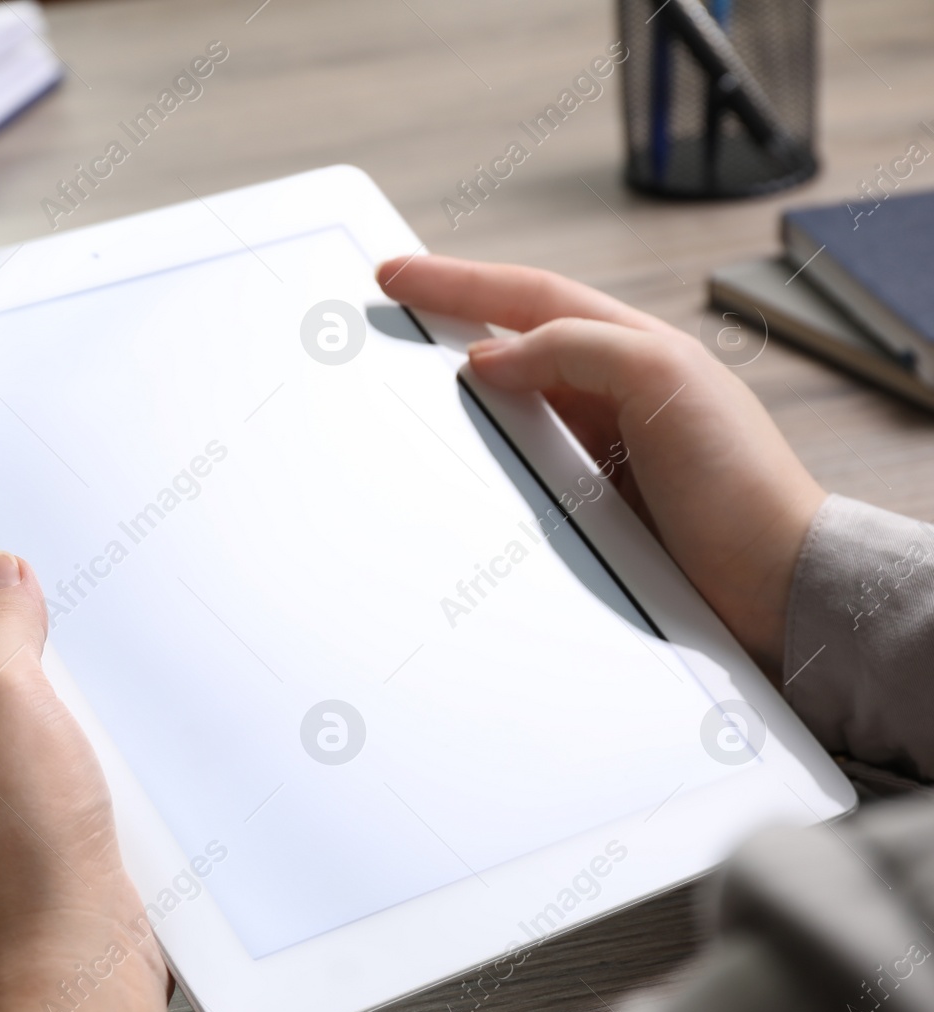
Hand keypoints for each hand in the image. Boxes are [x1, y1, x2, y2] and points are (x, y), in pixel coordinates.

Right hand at [377, 255, 825, 675]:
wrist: (775, 586)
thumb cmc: (741, 485)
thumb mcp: (664, 381)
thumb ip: (579, 349)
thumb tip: (492, 359)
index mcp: (635, 348)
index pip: (528, 299)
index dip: (458, 282)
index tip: (397, 274)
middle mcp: (613, 393)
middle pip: (511, 342)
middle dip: (447, 321)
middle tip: (387, 313)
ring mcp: (599, 449)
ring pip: (510, 405)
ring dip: (454, 391)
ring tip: (399, 380)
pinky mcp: (590, 506)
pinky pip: (517, 466)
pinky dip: (479, 454)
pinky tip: (451, 460)